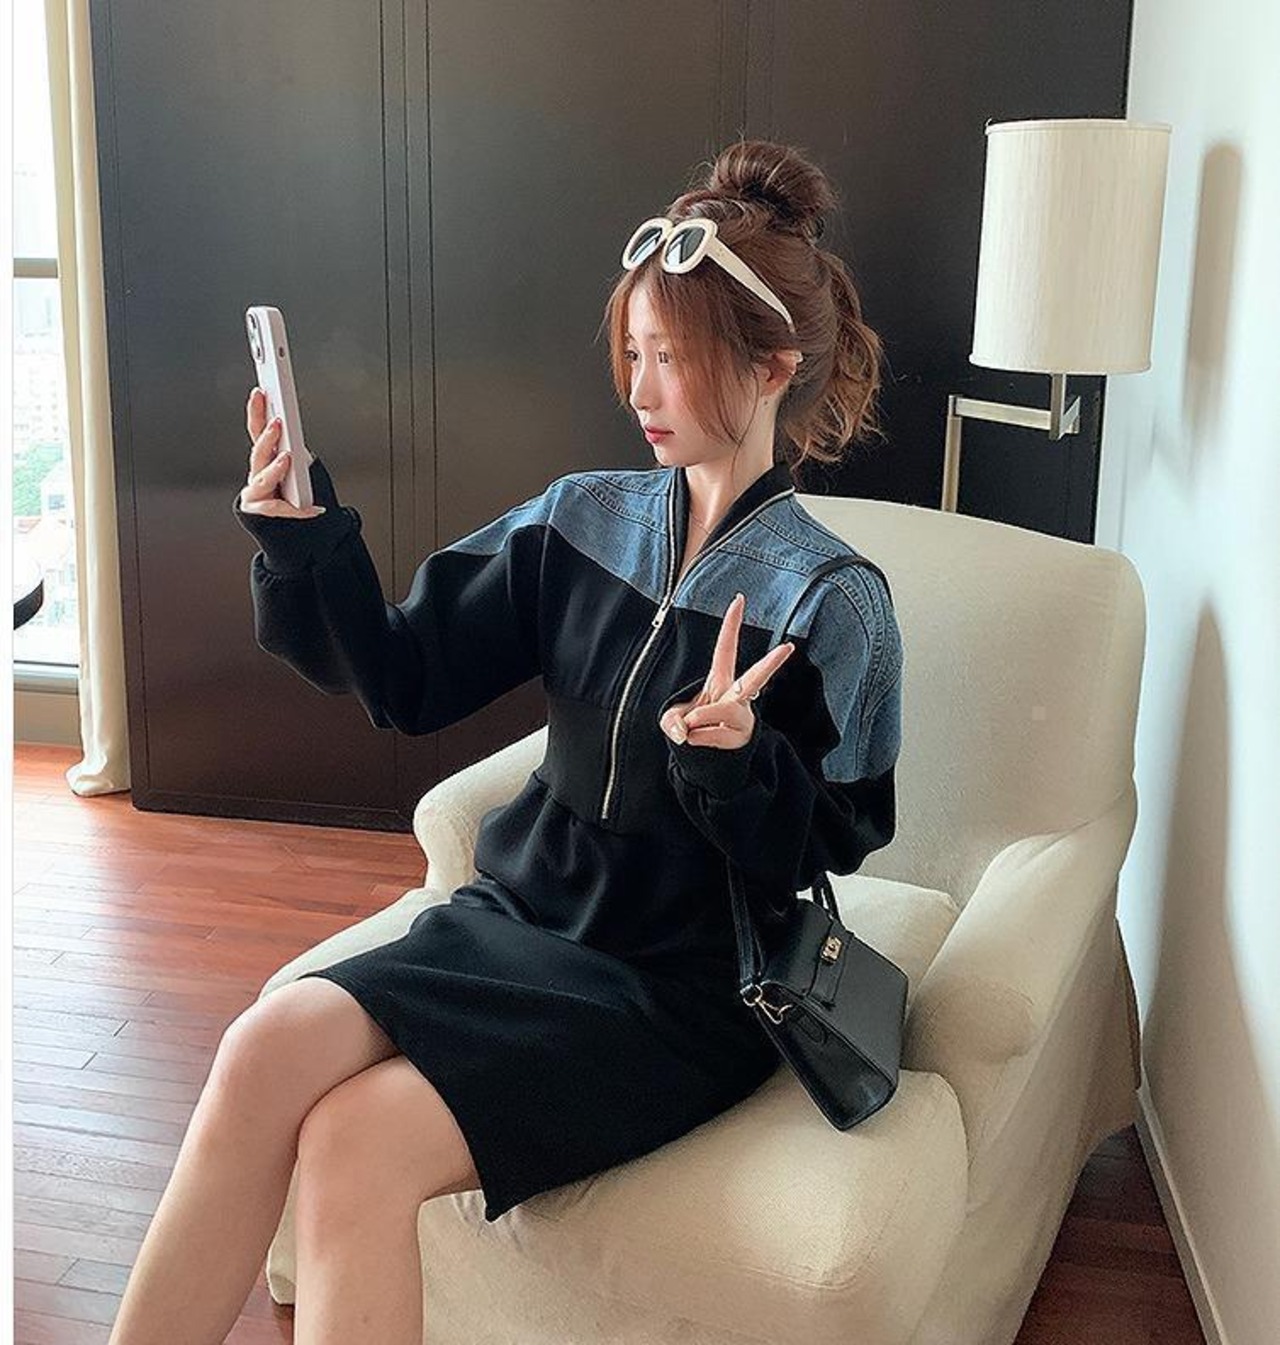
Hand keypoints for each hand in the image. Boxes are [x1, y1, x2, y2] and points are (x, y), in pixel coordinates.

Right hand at [237, 387, 326, 518]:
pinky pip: (280, 509)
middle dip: (267, 437)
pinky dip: (299, 510)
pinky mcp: (260, 510)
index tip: (261, 392)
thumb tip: (301, 434)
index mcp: (264, 456)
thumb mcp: (294, 465)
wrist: (280, 523)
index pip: (256, 428)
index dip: (256, 410)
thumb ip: (296, 450)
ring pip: (263, 479)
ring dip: (275, 467)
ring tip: (287, 458)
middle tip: (277, 423)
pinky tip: (315, 509)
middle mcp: (256, 472)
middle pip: (258, 451)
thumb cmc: (287, 490)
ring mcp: (255, 491)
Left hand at [659, 593, 794, 748]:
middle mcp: (735, 696)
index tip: (739, 599)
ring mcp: (741, 717)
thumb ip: (672, 721)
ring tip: (690, 727)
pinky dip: (697, 739)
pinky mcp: (741, 738)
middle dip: (772, 663)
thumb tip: (685, 731)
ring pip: (723, 711)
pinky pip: (714, 735)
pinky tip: (698, 742)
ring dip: (700, 717)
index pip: (726, 649)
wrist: (706, 761)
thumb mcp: (671, 720)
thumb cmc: (690, 729)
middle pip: (755, 678)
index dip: (731, 625)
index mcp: (720, 681)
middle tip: (789, 648)